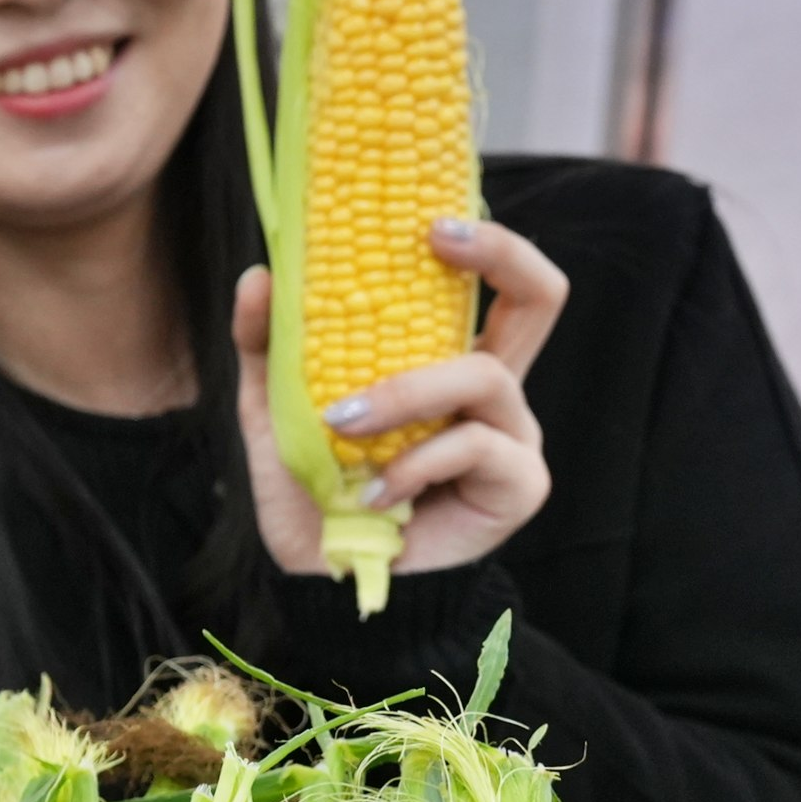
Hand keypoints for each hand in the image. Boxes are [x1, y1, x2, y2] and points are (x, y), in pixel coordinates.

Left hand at [236, 216, 562, 578]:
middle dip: (501, 255)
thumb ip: (268, 347)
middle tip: (435, 238)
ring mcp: (512, 436)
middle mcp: (490, 392)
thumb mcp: (275, 414)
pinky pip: (475, 447)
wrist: (326, 581)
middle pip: (541, 299)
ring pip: (484, 379)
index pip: (492, 285)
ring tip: (343, 425)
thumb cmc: (314, 494)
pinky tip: (374, 492)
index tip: (428, 221)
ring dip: (405, 394)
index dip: (482, 243)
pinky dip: (413, 464)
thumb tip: (259, 274)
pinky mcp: (519, 485)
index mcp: (445, 364)